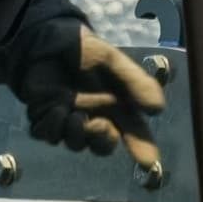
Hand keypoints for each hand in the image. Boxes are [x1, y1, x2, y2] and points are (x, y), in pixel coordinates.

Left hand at [0, 17, 166, 170]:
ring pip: (74, 143)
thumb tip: (158, 109)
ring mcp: (68, 119)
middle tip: (98, 124)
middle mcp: (94, 117)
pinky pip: (47, 134)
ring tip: (72, 114)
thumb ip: (135, 82)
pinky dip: (51, 126)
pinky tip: (55, 108)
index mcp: (116, 107)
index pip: (134, 133)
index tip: (148, 162)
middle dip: (102, 141)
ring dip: (75, 134)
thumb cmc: (84, 50)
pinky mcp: (44, 117)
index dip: (142, 149)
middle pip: (102, 146)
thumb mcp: (113, 61)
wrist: (48, 38)